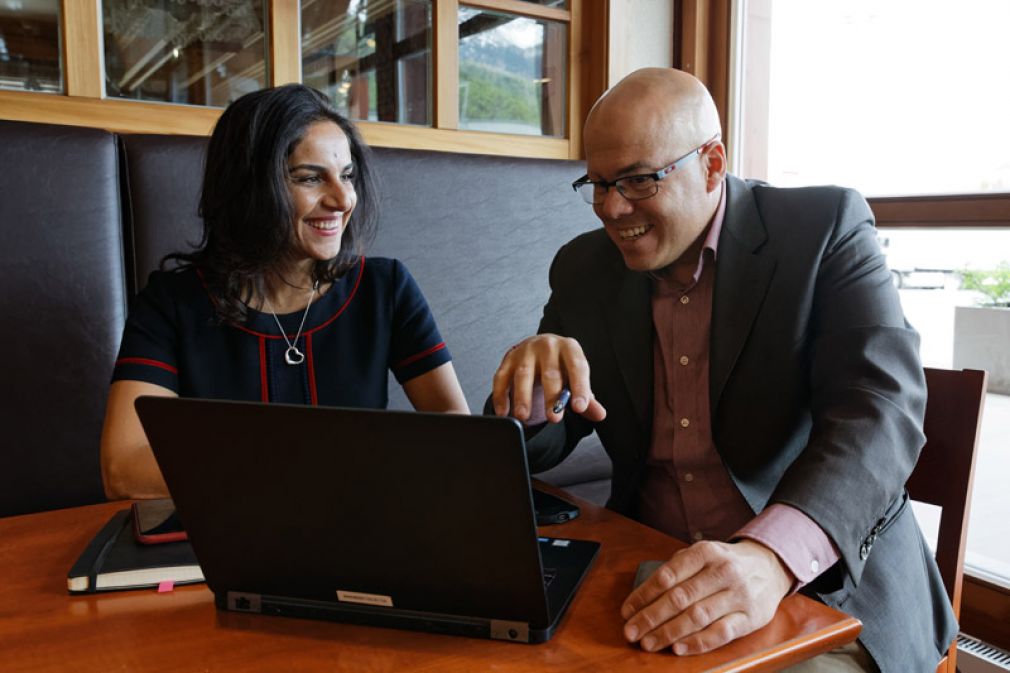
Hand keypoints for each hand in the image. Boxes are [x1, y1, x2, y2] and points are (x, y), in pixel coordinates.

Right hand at [491, 334, 606, 423]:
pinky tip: (504, 412)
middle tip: (553, 418)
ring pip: (523, 374)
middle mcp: (548, 346)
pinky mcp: (508, 359)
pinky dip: (501, 396)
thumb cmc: (562, 366)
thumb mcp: (576, 378)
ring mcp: (526, 351)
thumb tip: (600, 415)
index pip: (577, 368)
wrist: (539, 348)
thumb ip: (587, 398)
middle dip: (551, 397)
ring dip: (523, 396)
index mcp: (570, 348)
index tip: (580, 408)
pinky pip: (502, 378)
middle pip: (550, 373)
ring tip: (523, 416)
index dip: (580, 388)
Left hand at [621, 540, 792, 654]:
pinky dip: (697, 642)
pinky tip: (678, 648)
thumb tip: (644, 595)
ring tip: (648, 643)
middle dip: (650, 617)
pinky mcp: (751, 617)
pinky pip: (721, 633)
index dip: (643, 595)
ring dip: (668, 632)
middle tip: (631, 632)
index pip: (667, 575)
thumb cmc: (726, 562)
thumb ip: (677, 568)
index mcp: (706, 552)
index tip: (627, 611)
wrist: (770, 566)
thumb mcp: (704, 553)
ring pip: (697, 616)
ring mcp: (739, 595)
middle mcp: (723, 571)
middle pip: (679, 598)